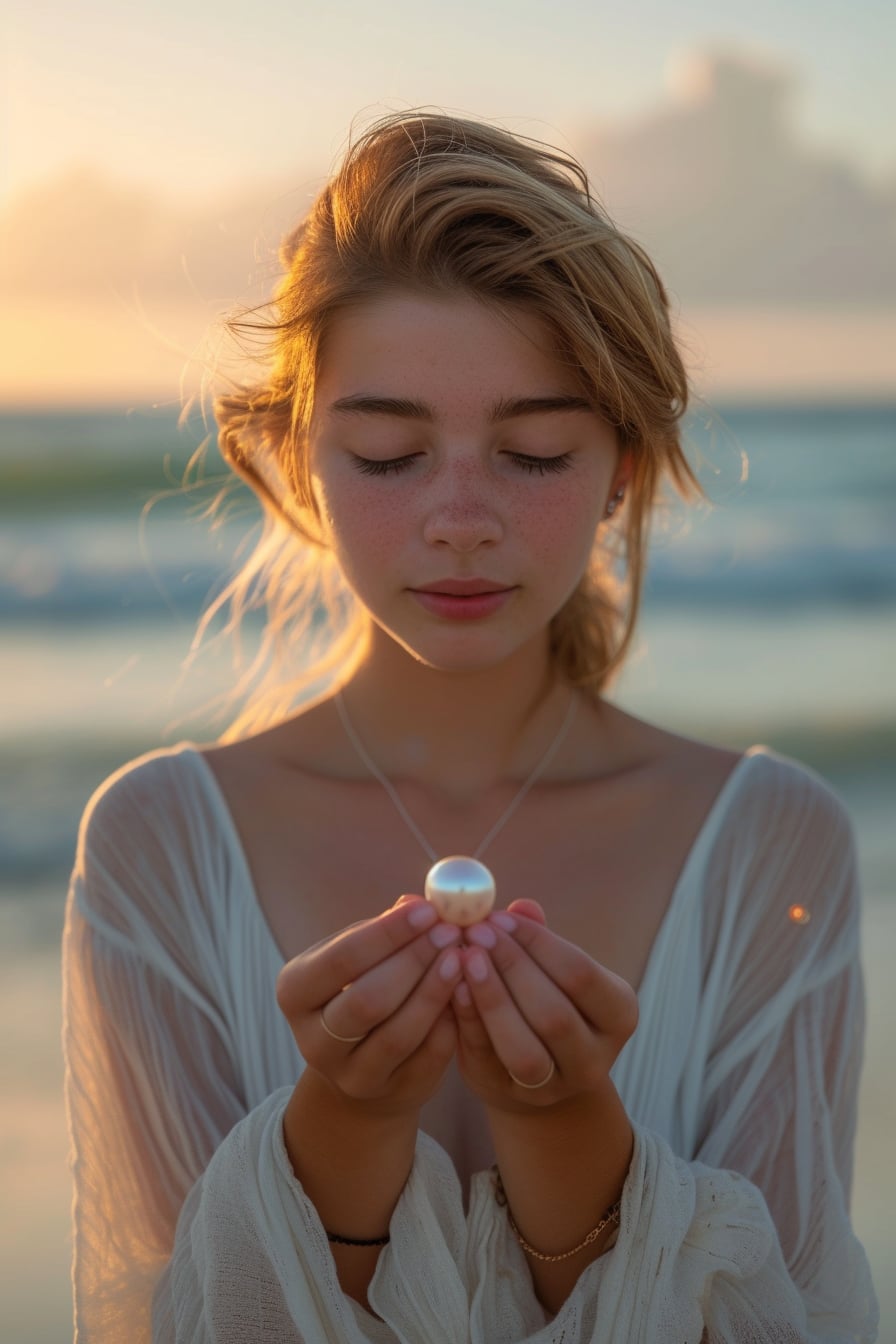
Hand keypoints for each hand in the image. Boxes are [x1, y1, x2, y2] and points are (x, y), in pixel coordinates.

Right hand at [276, 895, 464, 1117]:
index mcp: (296, 991)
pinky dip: (449, 1022)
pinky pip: (427, 1057)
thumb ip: (383, 930)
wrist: (362, 1064)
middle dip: (413, 961)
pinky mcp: (391, 1094)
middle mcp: (314, 1040)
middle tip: (450, 932)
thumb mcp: (359, 958)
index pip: (341, 959)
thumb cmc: (361, 988)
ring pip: (398, 1033)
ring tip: (462, 957)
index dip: (387, 933)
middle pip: (367, 999)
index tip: (428, 909)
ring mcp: (351, 1075)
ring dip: (435, 991)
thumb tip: (416, 903)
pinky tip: (466, 993)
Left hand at [451, 900, 638, 1111]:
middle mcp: (595, 1058)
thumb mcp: (554, 969)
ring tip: (463, 957)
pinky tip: (452, 988)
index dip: (537, 943)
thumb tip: (522, 907)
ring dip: (491, 998)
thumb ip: (539, 938)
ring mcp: (555, 1086)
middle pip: (553, 1013)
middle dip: (511, 967)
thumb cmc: (547, 1000)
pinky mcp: (512, 1097)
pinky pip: (489, 1060)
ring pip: (524, 1050)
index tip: (499, 917)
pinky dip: (469, 1021)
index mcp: (618, 1013)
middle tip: (476, 931)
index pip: (581, 974)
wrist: (539, 1075)